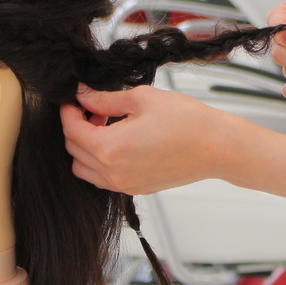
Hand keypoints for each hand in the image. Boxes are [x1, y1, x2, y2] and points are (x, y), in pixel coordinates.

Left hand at [60, 85, 236, 193]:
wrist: (216, 147)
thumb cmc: (187, 121)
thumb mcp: (142, 98)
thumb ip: (106, 99)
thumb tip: (84, 95)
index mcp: (110, 147)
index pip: (72, 130)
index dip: (69, 111)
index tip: (75, 99)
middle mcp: (113, 172)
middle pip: (74, 151)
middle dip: (78, 127)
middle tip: (94, 108)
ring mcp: (124, 184)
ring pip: (84, 170)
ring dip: (86, 148)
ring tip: (107, 126)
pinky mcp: (137, 188)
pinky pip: (104, 179)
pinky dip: (101, 162)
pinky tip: (120, 142)